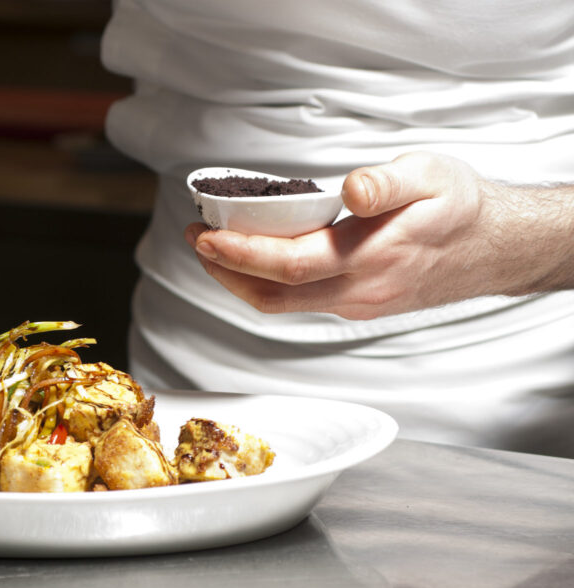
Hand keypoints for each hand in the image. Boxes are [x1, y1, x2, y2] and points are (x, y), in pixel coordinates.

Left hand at [184, 152, 573, 318]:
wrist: (494, 247)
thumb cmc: (460, 206)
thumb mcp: (432, 175)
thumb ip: (389, 183)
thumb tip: (352, 189)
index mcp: (375, 257)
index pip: (291, 265)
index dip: (242, 254)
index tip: (206, 238)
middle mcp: (361, 291)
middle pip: (274, 296)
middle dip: (226, 271)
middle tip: (198, 239)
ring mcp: (358, 304)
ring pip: (284, 305)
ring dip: (242, 280)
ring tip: (215, 247)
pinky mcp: (357, 306)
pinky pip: (299, 303)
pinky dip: (267, 284)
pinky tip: (255, 259)